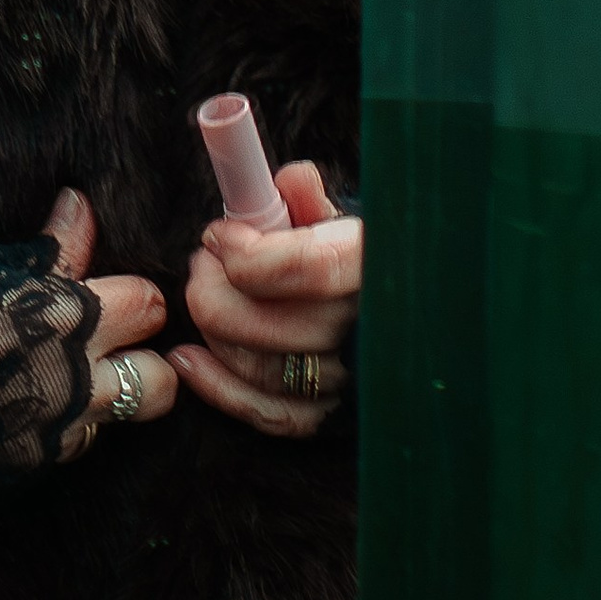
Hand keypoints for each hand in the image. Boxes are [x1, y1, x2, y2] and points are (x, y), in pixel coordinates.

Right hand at [42, 185, 180, 452]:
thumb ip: (53, 247)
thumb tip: (83, 204)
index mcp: (67, 318)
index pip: (147, 308)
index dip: (138, 300)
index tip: (121, 294)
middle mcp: (74, 380)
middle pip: (159, 382)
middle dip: (146, 359)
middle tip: (119, 341)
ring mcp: (57, 429)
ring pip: (124, 419)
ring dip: (117, 397)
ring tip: (89, 374)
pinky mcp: (36, 462)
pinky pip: (80, 443)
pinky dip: (74, 424)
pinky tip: (48, 403)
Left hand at [176, 161, 358, 437]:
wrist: (413, 318)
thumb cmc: (365, 259)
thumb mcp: (350, 221)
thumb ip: (313, 203)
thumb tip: (292, 180)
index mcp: (380, 272)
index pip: (313, 269)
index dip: (252, 254)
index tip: (220, 235)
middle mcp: (371, 336)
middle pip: (276, 324)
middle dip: (219, 289)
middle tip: (205, 261)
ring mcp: (353, 384)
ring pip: (263, 368)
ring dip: (214, 329)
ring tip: (203, 290)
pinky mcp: (333, 419)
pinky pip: (269, 414)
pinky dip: (219, 387)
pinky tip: (188, 357)